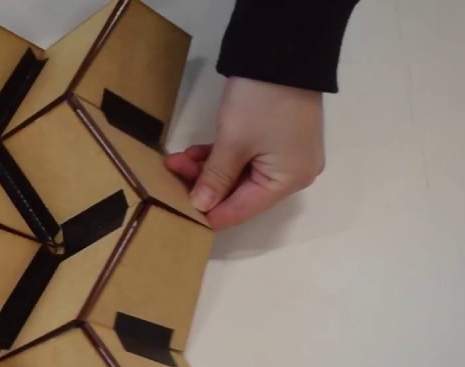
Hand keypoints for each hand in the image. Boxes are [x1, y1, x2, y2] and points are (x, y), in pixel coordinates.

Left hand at [165, 77, 324, 230]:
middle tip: (171, 173)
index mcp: (288, 181)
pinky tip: (194, 153)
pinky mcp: (277, 138)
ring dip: (207, 169)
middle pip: (240, 193)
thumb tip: (201, 207)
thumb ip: (215, 178)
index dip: (209, 214)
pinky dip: (220, 157)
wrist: (282, 52)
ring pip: (239, 174)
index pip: (242, 210)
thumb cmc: (259, 102)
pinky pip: (246, 158)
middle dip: (203, 185)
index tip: (177, 214)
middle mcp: (293, 174)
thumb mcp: (232, 142)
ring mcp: (286, 155)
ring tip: (176, 160)